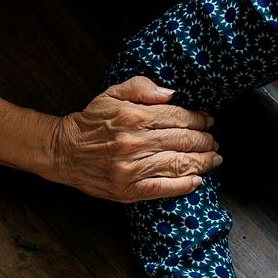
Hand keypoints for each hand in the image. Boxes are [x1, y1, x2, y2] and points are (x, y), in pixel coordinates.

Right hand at [43, 76, 218, 201]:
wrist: (64, 151)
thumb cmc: (91, 122)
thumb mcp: (112, 93)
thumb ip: (142, 87)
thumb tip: (171, 94)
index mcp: (133, 117)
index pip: (178, 117)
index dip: (199, 120)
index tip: (208, 121)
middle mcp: (134, 143)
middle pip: (183, 141)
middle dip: (204, 141)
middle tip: (213, 141)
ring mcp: (131, 170)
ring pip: (178, 165)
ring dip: (201, 162)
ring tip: (212, 159)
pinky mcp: (127, 190)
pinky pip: (163, 189)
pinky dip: (183, 185)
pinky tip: (196, 180)